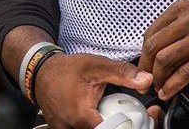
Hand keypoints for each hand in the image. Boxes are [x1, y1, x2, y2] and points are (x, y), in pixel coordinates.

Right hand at [34, 53, 161, 128]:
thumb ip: (122, 74)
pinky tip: (95, 115)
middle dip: (114, 125)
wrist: (42, 74)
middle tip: (120, 114)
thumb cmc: (66, 70)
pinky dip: (92, 125)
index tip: (130, 118)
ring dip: (102, 124)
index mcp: (81, 115)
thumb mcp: (96, 66)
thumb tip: (146, 80)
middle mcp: (71, 128)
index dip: (124, 125)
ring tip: (106, 112)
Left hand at [140, 0, 188, 98]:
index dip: (143, 55)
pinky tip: (170, 92)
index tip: (144, 67)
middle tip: (147, 81)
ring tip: (160, 88)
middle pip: (154, 47)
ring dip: (158, 79)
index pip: (152, 33)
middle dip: (146, 69)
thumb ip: (180, 25)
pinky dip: (173, 86)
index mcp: (184, 7)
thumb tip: (160, 49)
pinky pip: (186, 73)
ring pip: (166, 60)